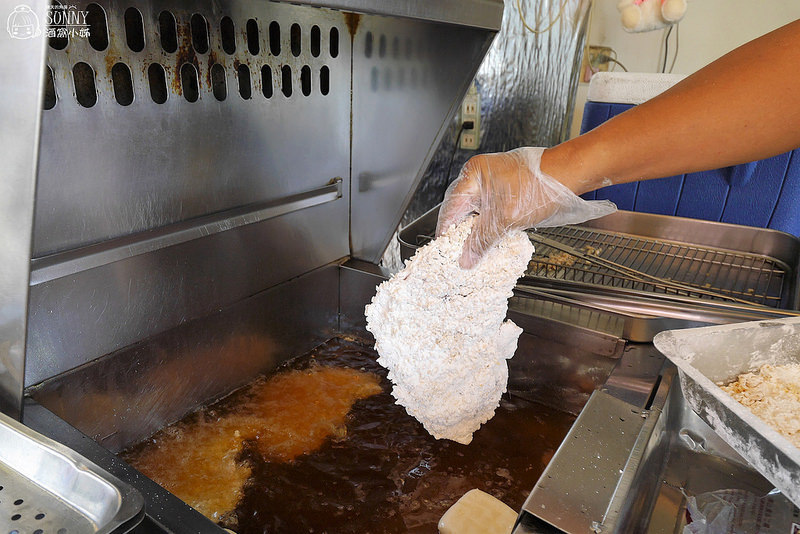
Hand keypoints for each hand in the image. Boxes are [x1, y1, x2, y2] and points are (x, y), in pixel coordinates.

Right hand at [436, 147, 615, 268]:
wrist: (570, 176)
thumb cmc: (542, 186)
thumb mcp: (506, 219)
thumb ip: (482, 240)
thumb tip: (466, 258)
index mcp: (473, 175)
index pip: (450, 209)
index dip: (446, 233)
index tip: (445, 251)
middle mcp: (480, 176)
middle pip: (462, 210)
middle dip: (462, 233)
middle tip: (461, 254)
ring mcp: (494, 181)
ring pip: (477, 212)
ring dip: (477, 231)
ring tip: (477, 249)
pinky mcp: (506, 189)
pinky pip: (490, 210)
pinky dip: (490, 225)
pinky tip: (493, 238)